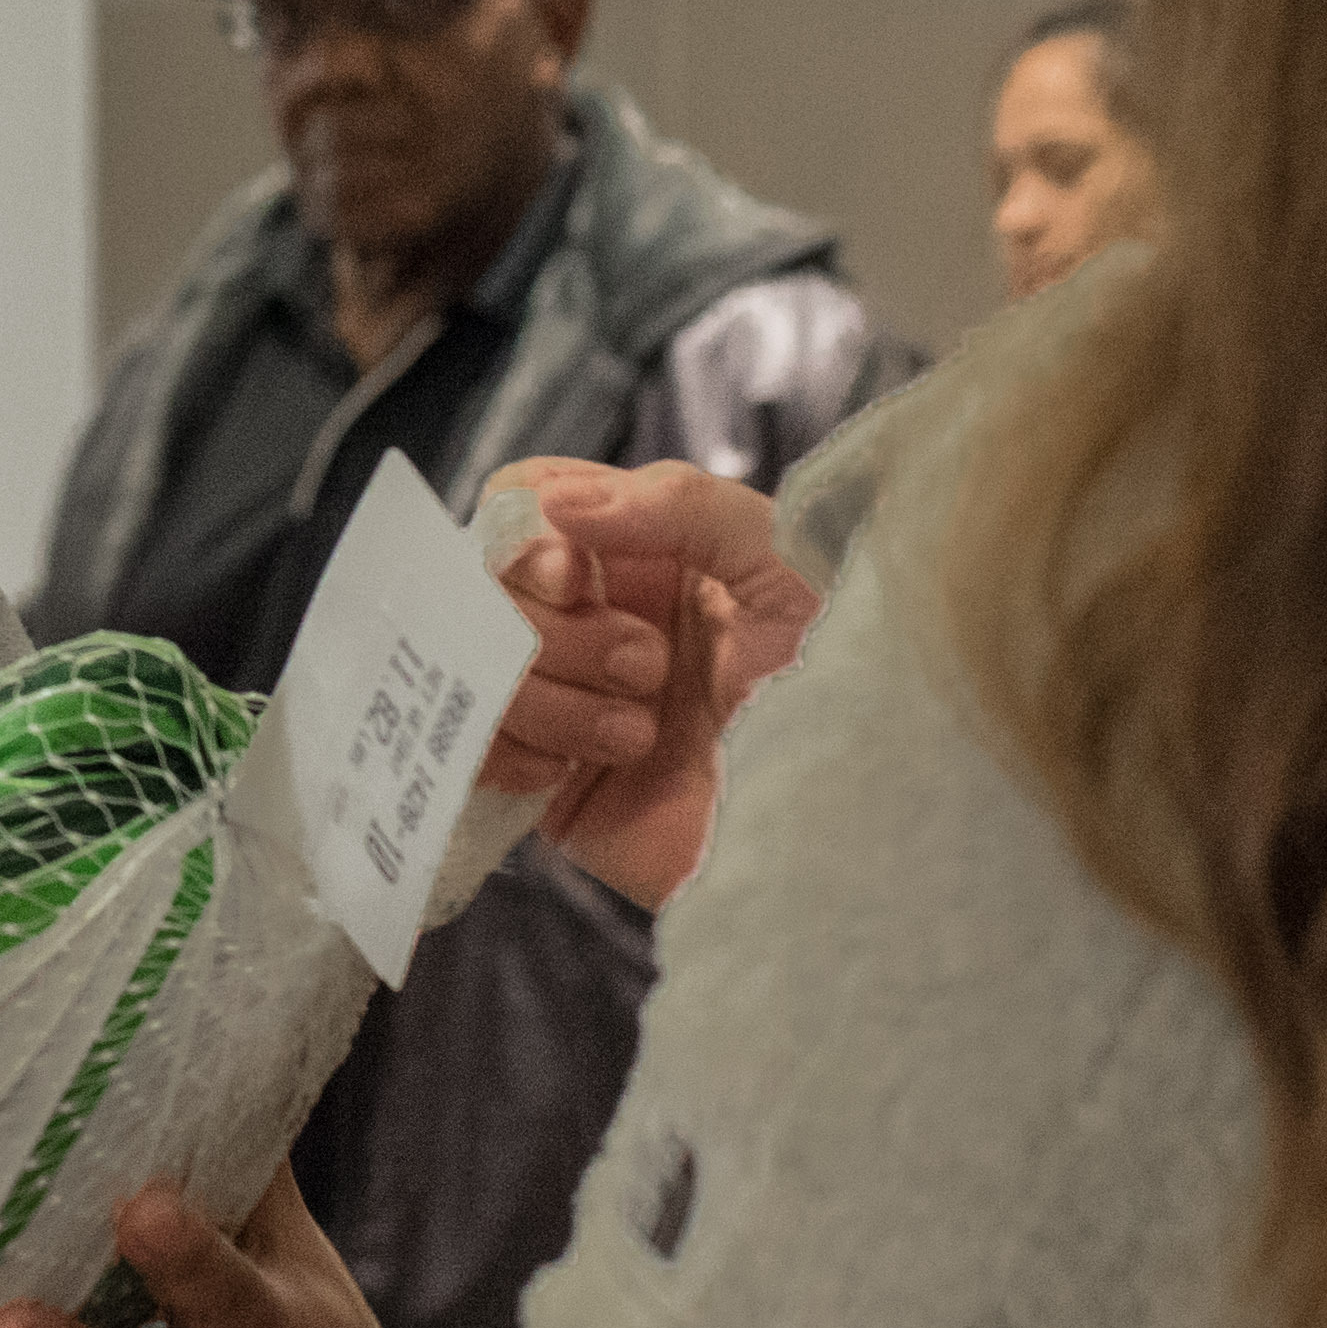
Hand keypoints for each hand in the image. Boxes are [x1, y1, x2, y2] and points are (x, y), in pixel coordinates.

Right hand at [477, 458, 822, 908]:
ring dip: (549, 696)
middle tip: (649, 667)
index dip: (527, 534)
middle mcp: (596, 617)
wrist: (856, 827)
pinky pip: (470, 750)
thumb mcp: (785, 563)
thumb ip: (681, 505)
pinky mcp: (552, 789)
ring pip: (471, 666)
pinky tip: (570, 769)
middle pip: (487, 584)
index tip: (573, 574)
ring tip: (640, 733)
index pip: (529, 500)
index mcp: (646, 549)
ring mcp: (569, 701)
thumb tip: (557, 502)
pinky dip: (506, 751)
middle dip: (556, 627)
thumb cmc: (844, 684)